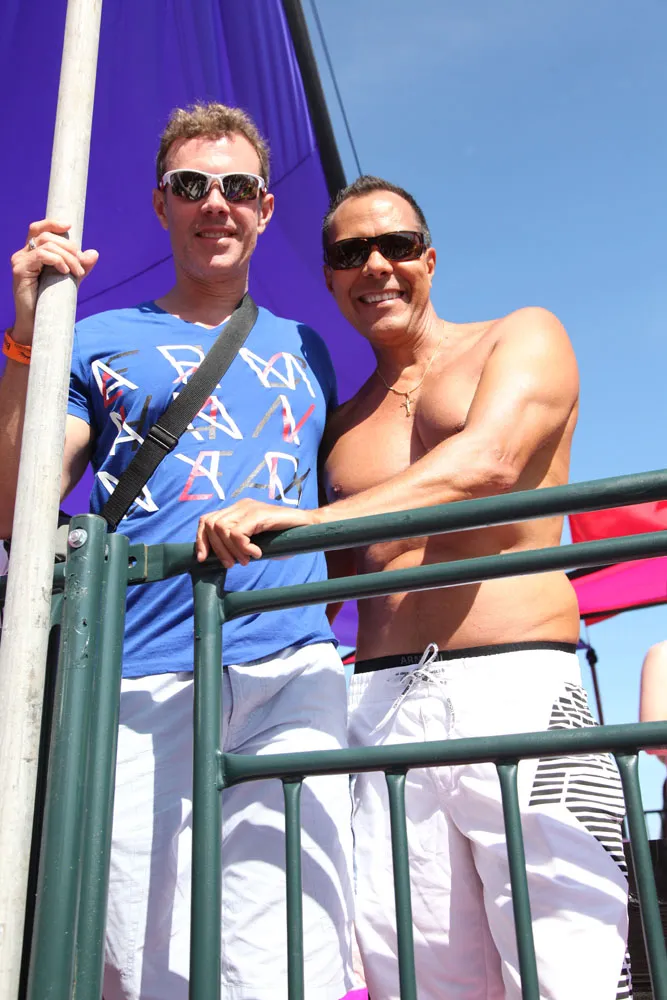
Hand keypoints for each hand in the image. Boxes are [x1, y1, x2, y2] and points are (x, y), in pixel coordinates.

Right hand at [11, 220, 98, 342]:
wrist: (37, 323)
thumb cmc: (52, 302)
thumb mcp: (70, 280)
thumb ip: (80, 266)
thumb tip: (94, 253)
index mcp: (32, 253)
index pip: (39, 229)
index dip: (53, 223)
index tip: (69, 226)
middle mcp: (23, 254)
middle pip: (47, 236)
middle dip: (69, 247)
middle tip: (81, 265)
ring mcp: (20, 261)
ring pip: (46, 244)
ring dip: (67, 256)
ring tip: (77, 272)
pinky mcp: (19, 270)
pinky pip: (41, 255)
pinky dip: (57, 260)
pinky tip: (65, 271)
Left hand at [196, 499, 317, 567]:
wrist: (309, 527)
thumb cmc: (284, 538)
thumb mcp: (255, 542)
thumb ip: (237, 545)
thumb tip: (217, 559)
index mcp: (237, 511)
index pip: (207, 520)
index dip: (201, 540)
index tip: (204, 560)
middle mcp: (241, 506)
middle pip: (210, 524)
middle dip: (217, 549)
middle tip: (233, 564)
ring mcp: (250, 507)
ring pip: (222, 528)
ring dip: (232, 550)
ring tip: (247, 560)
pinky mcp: (259, 513)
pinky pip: (238, 533)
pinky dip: (244, 548)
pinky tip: (257, 553)